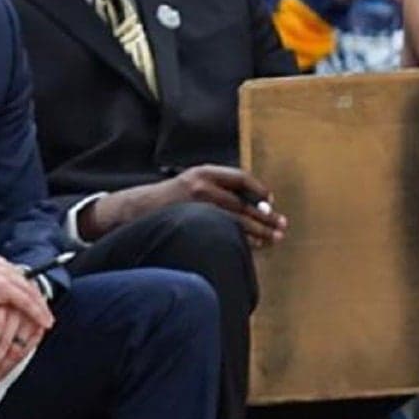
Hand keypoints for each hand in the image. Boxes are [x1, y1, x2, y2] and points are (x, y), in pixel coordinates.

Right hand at [92, 164, 287, 246]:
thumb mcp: (192, 183)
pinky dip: (242, 240)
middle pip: (242, 203)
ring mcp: (196, 207)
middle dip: (266, 216)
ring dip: (259, 231)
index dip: (259, 189)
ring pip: (237, 221)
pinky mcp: (193, 225)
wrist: (136, 210)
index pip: (240, 178)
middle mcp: (200, 187)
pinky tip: (254, 245)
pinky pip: (225, 233)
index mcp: (203, 173)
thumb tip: (257, 205)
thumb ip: (218, 190)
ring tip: (274, 238)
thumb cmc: (170, 199)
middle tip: (282, 226)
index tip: (270, 201)